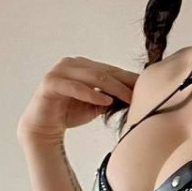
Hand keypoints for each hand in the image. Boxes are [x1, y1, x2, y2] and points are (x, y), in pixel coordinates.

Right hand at [17, 56, 137, 143]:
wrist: (43, 127)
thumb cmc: (69, 113)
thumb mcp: (96, 104)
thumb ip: (111, 96)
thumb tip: (135, 95)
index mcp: (83, 65)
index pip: (111, 70)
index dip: (129, 79)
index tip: (148, 89)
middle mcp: (71, 64)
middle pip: (105, 71)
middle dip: (125, 83)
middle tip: (142, 94)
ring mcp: (60, 71)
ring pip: (93, 76)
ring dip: (113, 88)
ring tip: (129, 98)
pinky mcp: (51, 83)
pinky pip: (75, 87)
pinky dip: (91, 94)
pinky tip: (105, 101)